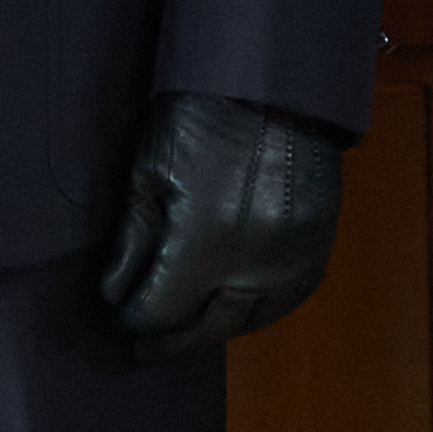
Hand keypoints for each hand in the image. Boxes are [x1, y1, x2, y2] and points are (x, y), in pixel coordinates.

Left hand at [100, 90, 350, 360]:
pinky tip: (230, 310)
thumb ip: (132, 241)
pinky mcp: (317, 249)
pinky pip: (283, 303)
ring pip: (246, 322)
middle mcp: (255, 260)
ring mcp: (293, 258)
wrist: (274, 82)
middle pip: (204, 328)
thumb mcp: (149, 170)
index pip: (160, 311)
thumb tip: (115, 296)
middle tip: (144, 349)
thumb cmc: (201, 113)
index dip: (135, 319)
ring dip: (211, 330)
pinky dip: (253, 312)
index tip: (122, 315)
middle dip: (169, 338)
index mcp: (206, 239)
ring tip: (185, 332)